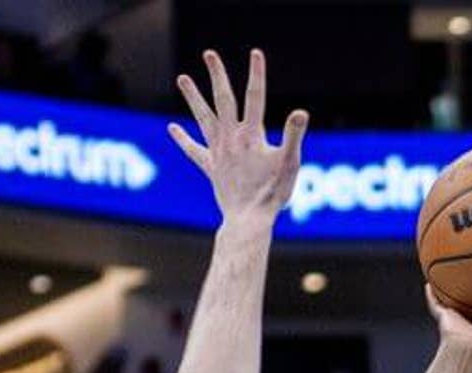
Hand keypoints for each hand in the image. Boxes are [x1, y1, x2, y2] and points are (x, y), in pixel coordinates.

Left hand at [170, 49, 309, 220]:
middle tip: (209, 54)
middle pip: (223, 100)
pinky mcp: (211, 167)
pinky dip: (183, 139)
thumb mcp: (289, 163)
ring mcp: (218, 153)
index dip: (256, 74)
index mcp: (251, 135)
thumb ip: (293, 136)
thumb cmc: (272, 194)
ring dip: (193, 98)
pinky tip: (172, 128)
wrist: (249, 220)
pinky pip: (194, 151)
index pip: (255, 97)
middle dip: (217, 75)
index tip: (256, 53)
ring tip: (182, 78)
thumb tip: (300, 112)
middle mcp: (231, 139)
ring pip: (203, 119)